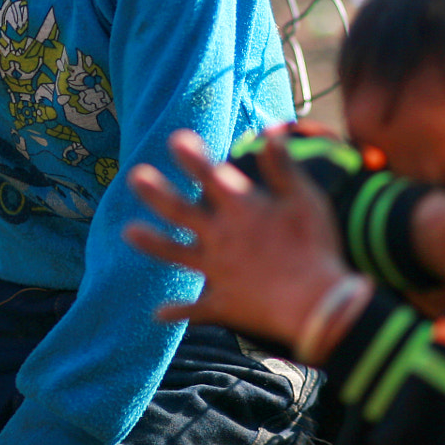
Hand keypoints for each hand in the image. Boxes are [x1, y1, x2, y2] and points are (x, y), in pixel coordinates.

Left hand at [124, 129, 353, 348]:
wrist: (316, 305)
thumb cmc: (316, 247)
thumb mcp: (305, 199)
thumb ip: (283, 165)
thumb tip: (270, 130)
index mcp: (240, 209)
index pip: (210, 175)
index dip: (192, 156)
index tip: (174, 138)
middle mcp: (220, 236)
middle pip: (180, 211)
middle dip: (156, 193)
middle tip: (134, 176)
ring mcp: (217, 271)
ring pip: (175, 254)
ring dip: (152, 243)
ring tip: (128, 232)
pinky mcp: (222, 303)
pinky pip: (194, 309)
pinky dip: (176, 312)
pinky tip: (157, 314)